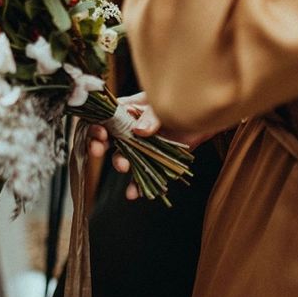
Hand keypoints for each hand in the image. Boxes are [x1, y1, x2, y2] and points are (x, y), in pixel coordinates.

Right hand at [86, 92, 211, 200]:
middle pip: (105, 139)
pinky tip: (132, 194)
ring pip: (121, 157)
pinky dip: (136, 185)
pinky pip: (140, 175)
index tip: (100, 133)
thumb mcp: (162, 105)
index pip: (103, 119)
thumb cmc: (178, 102)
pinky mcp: (150, 160)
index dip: (96, 127)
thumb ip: (151, 116)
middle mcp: (127, 129)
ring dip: (118, 162)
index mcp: (125, 110)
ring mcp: (138, 146)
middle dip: (98, 146)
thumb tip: (138, 130)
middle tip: (98, 150)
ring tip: (123, 166)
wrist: (201, 117)